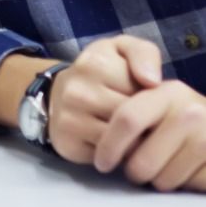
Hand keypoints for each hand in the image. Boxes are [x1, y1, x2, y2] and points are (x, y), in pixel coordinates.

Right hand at [48, 36, 162, 164]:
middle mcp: (76, 92)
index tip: (145, 96)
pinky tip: (112, 141)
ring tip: (130, 130)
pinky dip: (115, 153)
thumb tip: (152, 81)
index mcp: (93, 64)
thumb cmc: (100, 72)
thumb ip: (143, 54)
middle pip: (132, 118)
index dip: (151, 97)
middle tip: (142, 117)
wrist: (55, 94)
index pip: (143, 91)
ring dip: (132, 139)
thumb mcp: (121, 50)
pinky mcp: (66, 144)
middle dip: (144, 121)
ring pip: (121, 140)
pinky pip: (106, 156)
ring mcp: (68, 120)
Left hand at [94, 81, 205, 191]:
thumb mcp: (155, 104)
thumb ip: (128, 115)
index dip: (109, 146)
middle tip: (137, 170)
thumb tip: (98, 139)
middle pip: (142, 162)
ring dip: (158, 181)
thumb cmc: (178, 119)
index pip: (127, 120)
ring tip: (165, 167)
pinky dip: (180, 186)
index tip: (102, 163)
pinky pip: (185, 187)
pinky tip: (185, 171)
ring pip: (162, 180)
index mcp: (166, 93)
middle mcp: (190, 112)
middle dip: (134, 172)